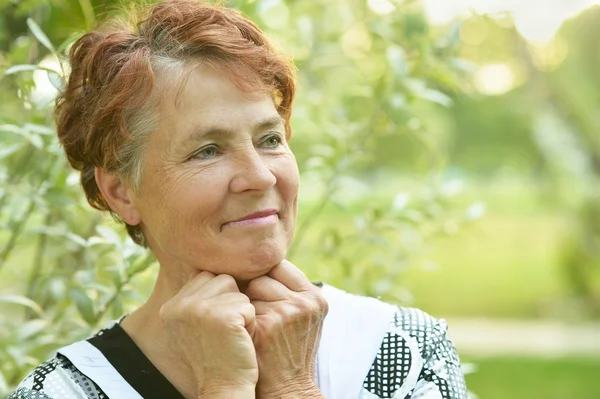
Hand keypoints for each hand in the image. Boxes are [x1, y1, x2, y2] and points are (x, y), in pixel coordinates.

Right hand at [159, 271, 257, 396]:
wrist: (224, 388)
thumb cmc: (218, 353)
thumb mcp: (196, 324)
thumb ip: (198, 296)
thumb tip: (213, 265)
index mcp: (170, 306)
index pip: (206, 277)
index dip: (220, 298)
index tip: (217, 325)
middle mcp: (180, 305)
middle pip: (222, 279)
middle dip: (232, 302)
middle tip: (226, 331)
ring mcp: (199, 310)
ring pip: (236, 289)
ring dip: (242, 310)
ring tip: (233, 334)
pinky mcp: (222, 317)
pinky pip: (248, 305)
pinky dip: (250, 322)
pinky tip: (240, 340)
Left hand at [244, 260, 327, 397]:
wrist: (288, 387)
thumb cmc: (290, 349)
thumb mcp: (304, 316)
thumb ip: (291, 290)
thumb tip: (259, 261)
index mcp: (316, 296)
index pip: (280, 266)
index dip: (266, 278)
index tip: (260, 294)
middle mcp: (305, 302)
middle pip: (264, 276)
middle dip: (255, 291)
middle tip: (259, 313)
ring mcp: (286, 312)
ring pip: (251, 289)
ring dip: (247, 304)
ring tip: (256, 324)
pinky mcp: (267, 324)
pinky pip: (242, 306)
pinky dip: (241, 318)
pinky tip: (249, 334)